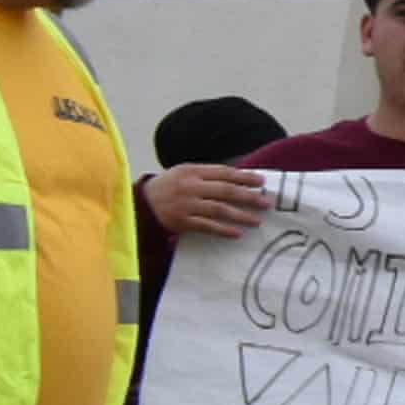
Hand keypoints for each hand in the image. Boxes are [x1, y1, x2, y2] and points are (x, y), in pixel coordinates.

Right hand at [142, 163, 268, 238]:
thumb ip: (208, 174)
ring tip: (257, 220)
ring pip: (218, 210)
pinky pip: (206, 226)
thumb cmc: (168, 186)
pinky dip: (223, 230)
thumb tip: (239, 178)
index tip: (262, 182)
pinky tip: (237, 233)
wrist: (139, 203)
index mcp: (192, 171)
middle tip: (266, 202)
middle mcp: (190, 187)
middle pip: (225, 191)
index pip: (224, 173)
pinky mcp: (181, 222)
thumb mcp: (184, 172)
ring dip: (240, 215)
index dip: (244, 177)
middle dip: (248, 196)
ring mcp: (186, 205)